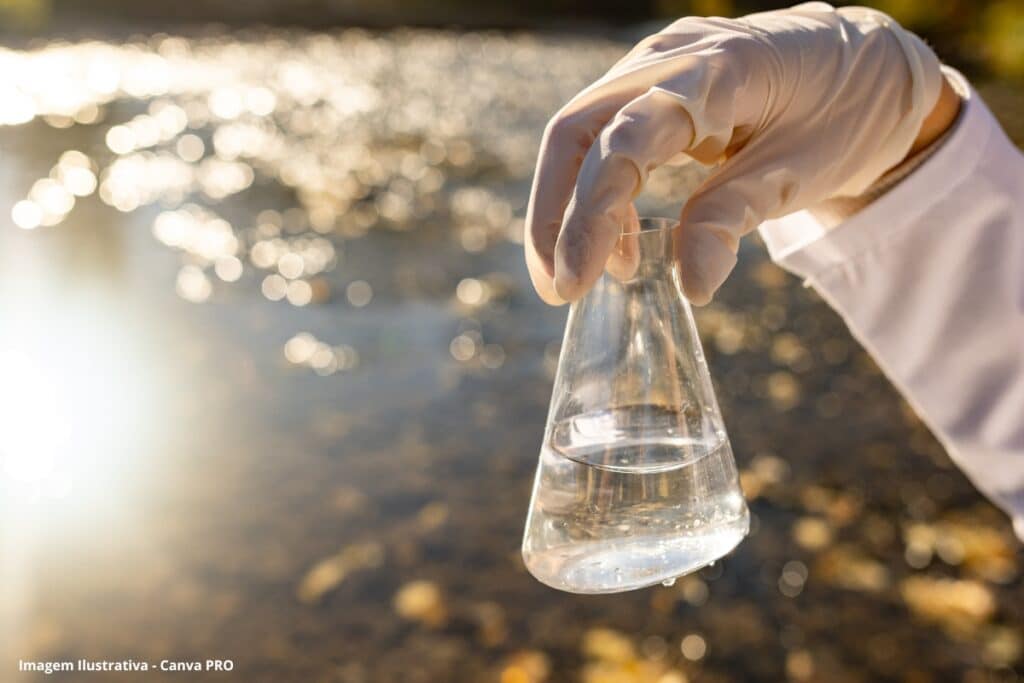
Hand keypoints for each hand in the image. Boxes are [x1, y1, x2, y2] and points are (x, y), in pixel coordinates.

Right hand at [524, 2, 947, 304]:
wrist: (866, 66)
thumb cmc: (844, 113)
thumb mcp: (803, 172)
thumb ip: (735, 220)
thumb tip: (691, 288)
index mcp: (718, 70)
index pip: (625, 139)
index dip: (591, 213)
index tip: (578, 279)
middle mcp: (670, 58)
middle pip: (574, 130)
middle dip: (553, 214)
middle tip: (558, 288)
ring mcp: (655, 67)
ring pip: (578, 134)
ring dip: (567, 210)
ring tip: (585, 278)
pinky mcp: (651, 88)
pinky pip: (603, 140)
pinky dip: (599, 198)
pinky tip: (620, 247)